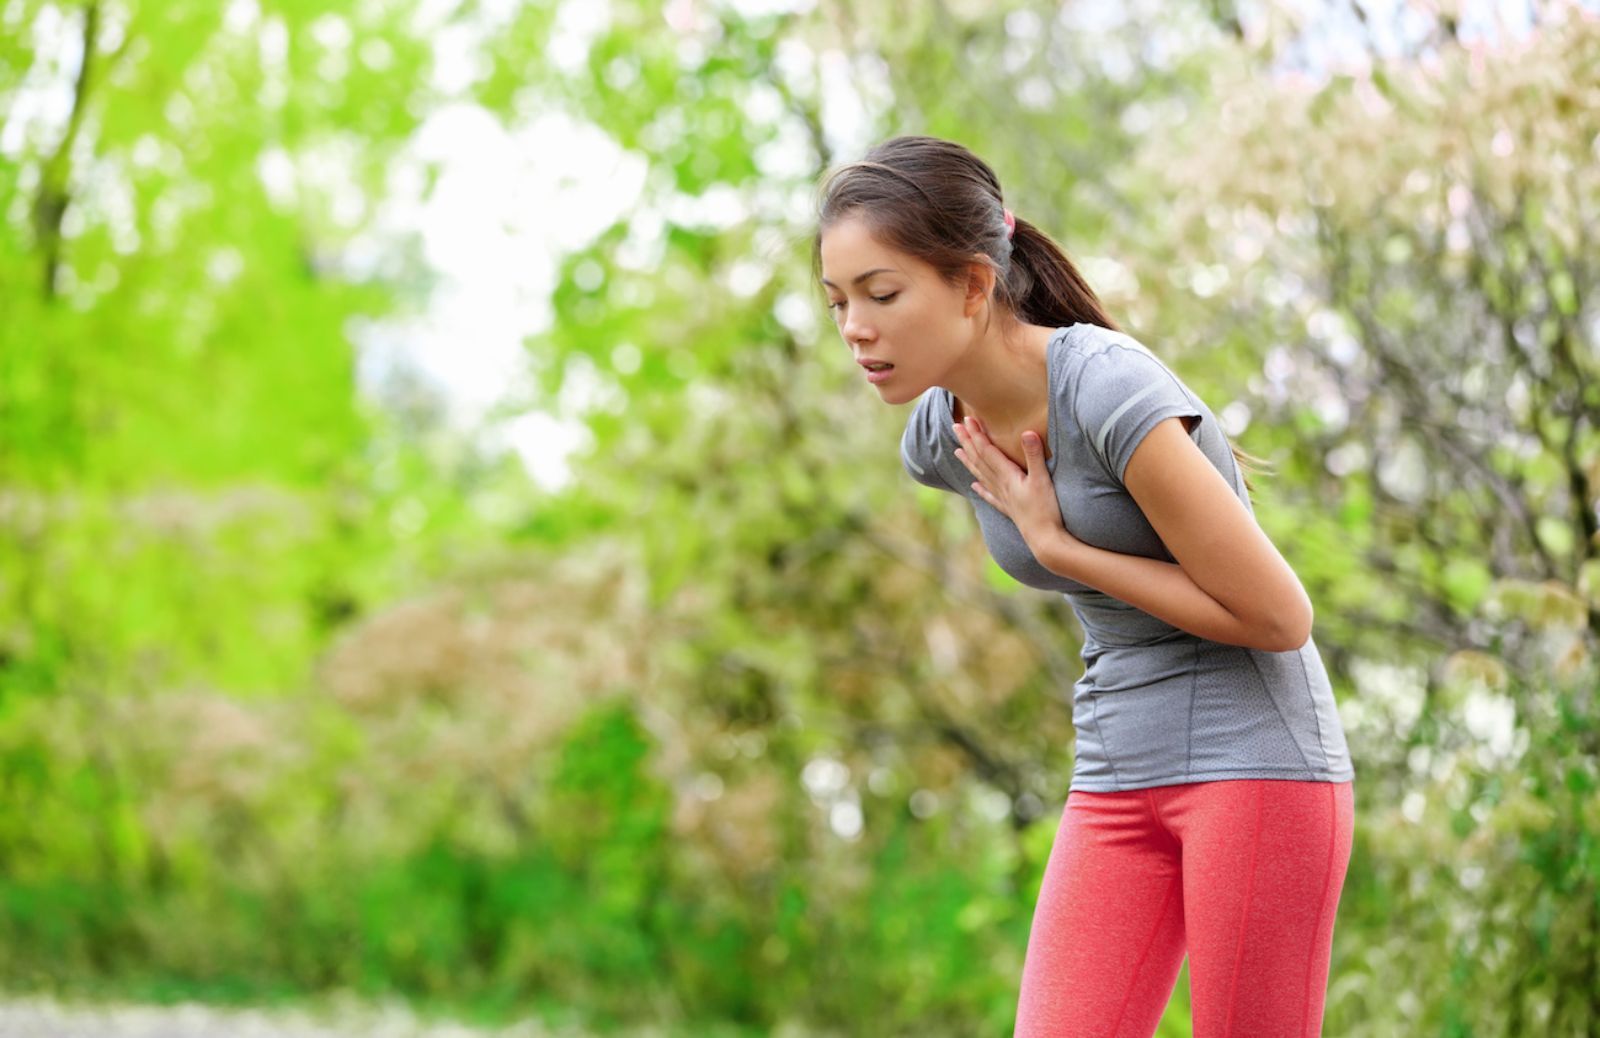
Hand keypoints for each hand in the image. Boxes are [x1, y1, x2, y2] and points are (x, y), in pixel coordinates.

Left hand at [952, 415, 1075, 553]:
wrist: (1045, 540)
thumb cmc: (1046, 510)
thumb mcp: (1042, 479)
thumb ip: (1034, 455)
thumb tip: (1027, 432)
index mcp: (1007, 476)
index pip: (987, 450)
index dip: (977, 434)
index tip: (967, 420)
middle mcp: (1000, 485)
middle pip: (979, 460)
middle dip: (968, 442)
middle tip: (956, 427)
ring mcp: (1003, 498)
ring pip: (981, 476)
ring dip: (969, 462)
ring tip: (957, 451)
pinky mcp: (1009, 509)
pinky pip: (990, 496)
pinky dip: (981, 489)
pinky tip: (974, 487)